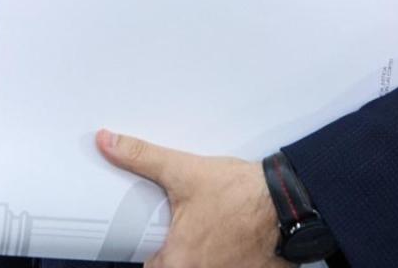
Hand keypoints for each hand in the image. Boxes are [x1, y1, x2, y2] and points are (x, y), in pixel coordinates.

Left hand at [96, 129, 288, 267]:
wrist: (289, 199)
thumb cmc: (242, 193)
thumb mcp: (184, 171)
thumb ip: (141, 157)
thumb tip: (108, 143)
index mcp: (180, 262)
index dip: (150, 255)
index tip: (152, 240)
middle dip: (177, 250)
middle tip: (183, 225)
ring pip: (205, 266)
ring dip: (203, 252)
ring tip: (208, 227)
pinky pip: (231, 267)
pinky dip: (228, 255)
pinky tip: (230, 235)